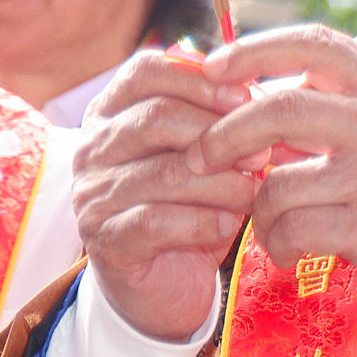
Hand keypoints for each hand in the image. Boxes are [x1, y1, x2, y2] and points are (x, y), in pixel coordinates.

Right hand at [70, 50, 261, 344]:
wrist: (164, 285)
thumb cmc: (189, 208)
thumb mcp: (205, 155)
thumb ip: (222, 120)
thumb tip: (264, 94)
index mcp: (112, 114)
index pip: (145, 71)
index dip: (200, 80)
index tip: (247, 99)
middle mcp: (92, 149)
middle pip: (155, 117)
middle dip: (219, 133)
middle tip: (262, 154)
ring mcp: (92, 196)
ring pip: (164, 173)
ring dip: (222, 182)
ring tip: (254, 193)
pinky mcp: (105, 240)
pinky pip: (157, 221)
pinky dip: (204, 221)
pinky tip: (229, 225)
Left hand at [192, 27, 356, 331]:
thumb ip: (355, 106)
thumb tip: (273, 92)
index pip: (316, 44)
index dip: (254, 49)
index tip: (213, 66)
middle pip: (280, 108)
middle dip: (224, 134)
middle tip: (199, 156)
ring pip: (277, 183)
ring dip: (256, 210)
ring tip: (269, 224)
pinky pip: (293, 230)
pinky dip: (277, 243)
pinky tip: (290, 250)